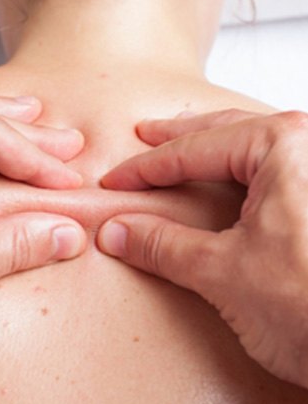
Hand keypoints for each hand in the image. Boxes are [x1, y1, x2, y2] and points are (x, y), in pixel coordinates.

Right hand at [99, 109, 307, 387]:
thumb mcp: (225, 272)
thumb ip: (164, 246)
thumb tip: (118, 231)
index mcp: (282, 146)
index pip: (193, 151)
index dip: (146, 169)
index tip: (116, 180)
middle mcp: (307, 145)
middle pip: (225, 131)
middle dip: (180, 137)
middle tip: (146, 135)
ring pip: (252, 144)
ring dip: (212, 146)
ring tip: (183, 144)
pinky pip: (273, 165)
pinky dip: (240, 167)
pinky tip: (228, 175)